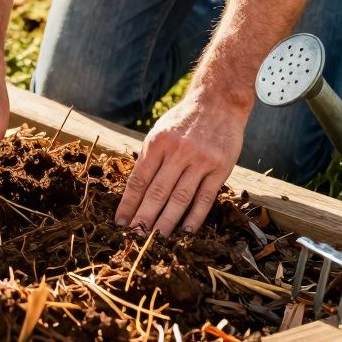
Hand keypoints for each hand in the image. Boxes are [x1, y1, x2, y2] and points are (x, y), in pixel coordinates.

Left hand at [115, 90, 246, 236]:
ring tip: (156, 239)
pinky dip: (195, 216)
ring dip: (167, 221)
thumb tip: (134, 192)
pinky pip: (205, 197)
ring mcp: (201, 160)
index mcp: (158, 143)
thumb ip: (150, 158)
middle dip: (144, 217)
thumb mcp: (160, 131)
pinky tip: (186, 231)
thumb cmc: (184, 121)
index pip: (139, 179)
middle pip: (157, 191)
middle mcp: (178, 151)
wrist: (219, 102)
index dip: (128, 203)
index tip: (120, 222)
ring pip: (180, 197)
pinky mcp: (220, 168)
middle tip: (135, 237)